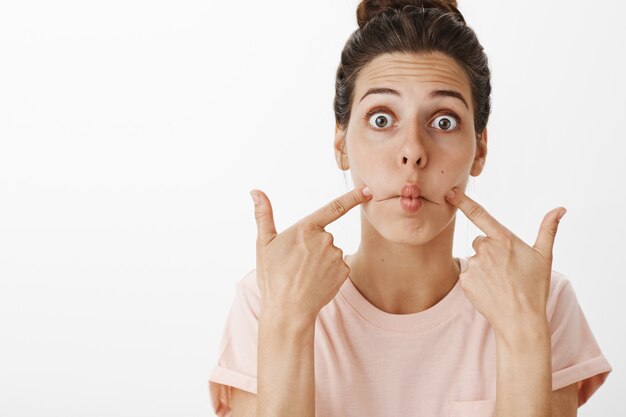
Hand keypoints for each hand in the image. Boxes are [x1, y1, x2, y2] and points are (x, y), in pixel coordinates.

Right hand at [250, 186, 372, 320]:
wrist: (288, 310)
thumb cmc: (273, 276)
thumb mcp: (264, 244)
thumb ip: (263, 215)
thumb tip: (255, 191)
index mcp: (306, 228)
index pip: (334, 207)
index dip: (353, 197)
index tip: (368, 190)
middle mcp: (326, 239)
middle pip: (323, 237)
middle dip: (312, 247)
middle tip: (295, 264)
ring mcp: (337, 256)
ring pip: (330, 252)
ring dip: (320, 261)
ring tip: (303, 276)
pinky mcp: (344, 271)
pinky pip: (338, 266)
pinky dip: (329, 273)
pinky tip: (315, 282)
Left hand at [444, 187, 566, 335]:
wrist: (520, 319)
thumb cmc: (535, 287)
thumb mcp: (544, 257)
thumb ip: (548, 230)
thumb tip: (560, 209)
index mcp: (504, 239)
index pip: (479, 214)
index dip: (462, 201)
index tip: (449, 191)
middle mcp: (486, 249)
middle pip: (481, 242)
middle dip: (490, 252)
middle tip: (506, 270)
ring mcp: (474, 264)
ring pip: (475, 259)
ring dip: (483, 267)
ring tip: (500, 283)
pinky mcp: (465, 280)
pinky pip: (468, 274)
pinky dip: (476, 280)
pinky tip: (490, 290)